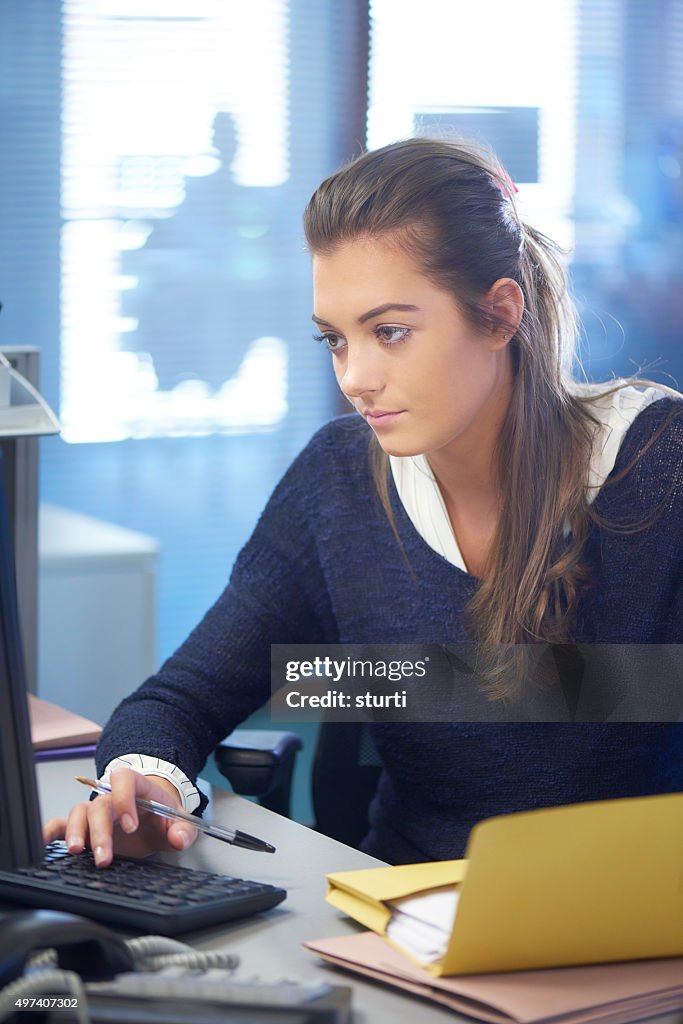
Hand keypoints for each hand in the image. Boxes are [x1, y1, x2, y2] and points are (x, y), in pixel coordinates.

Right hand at [42, 766, 197, 867]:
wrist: (154, 818)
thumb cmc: (162, 816)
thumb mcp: (178, 822)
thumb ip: (183, 830)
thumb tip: (179, 839)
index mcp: (137, 787)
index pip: (125, 779)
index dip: (125, 799)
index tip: (131, 826)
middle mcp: (112, 797)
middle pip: (99, 804)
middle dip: (100, 831)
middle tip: (104, 856)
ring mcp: (95, 811)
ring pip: (78, 813)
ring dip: (75, 832)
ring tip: (76, 852)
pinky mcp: (82, 827)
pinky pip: (59, 824)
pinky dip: (50, 832)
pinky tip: (44, 844)